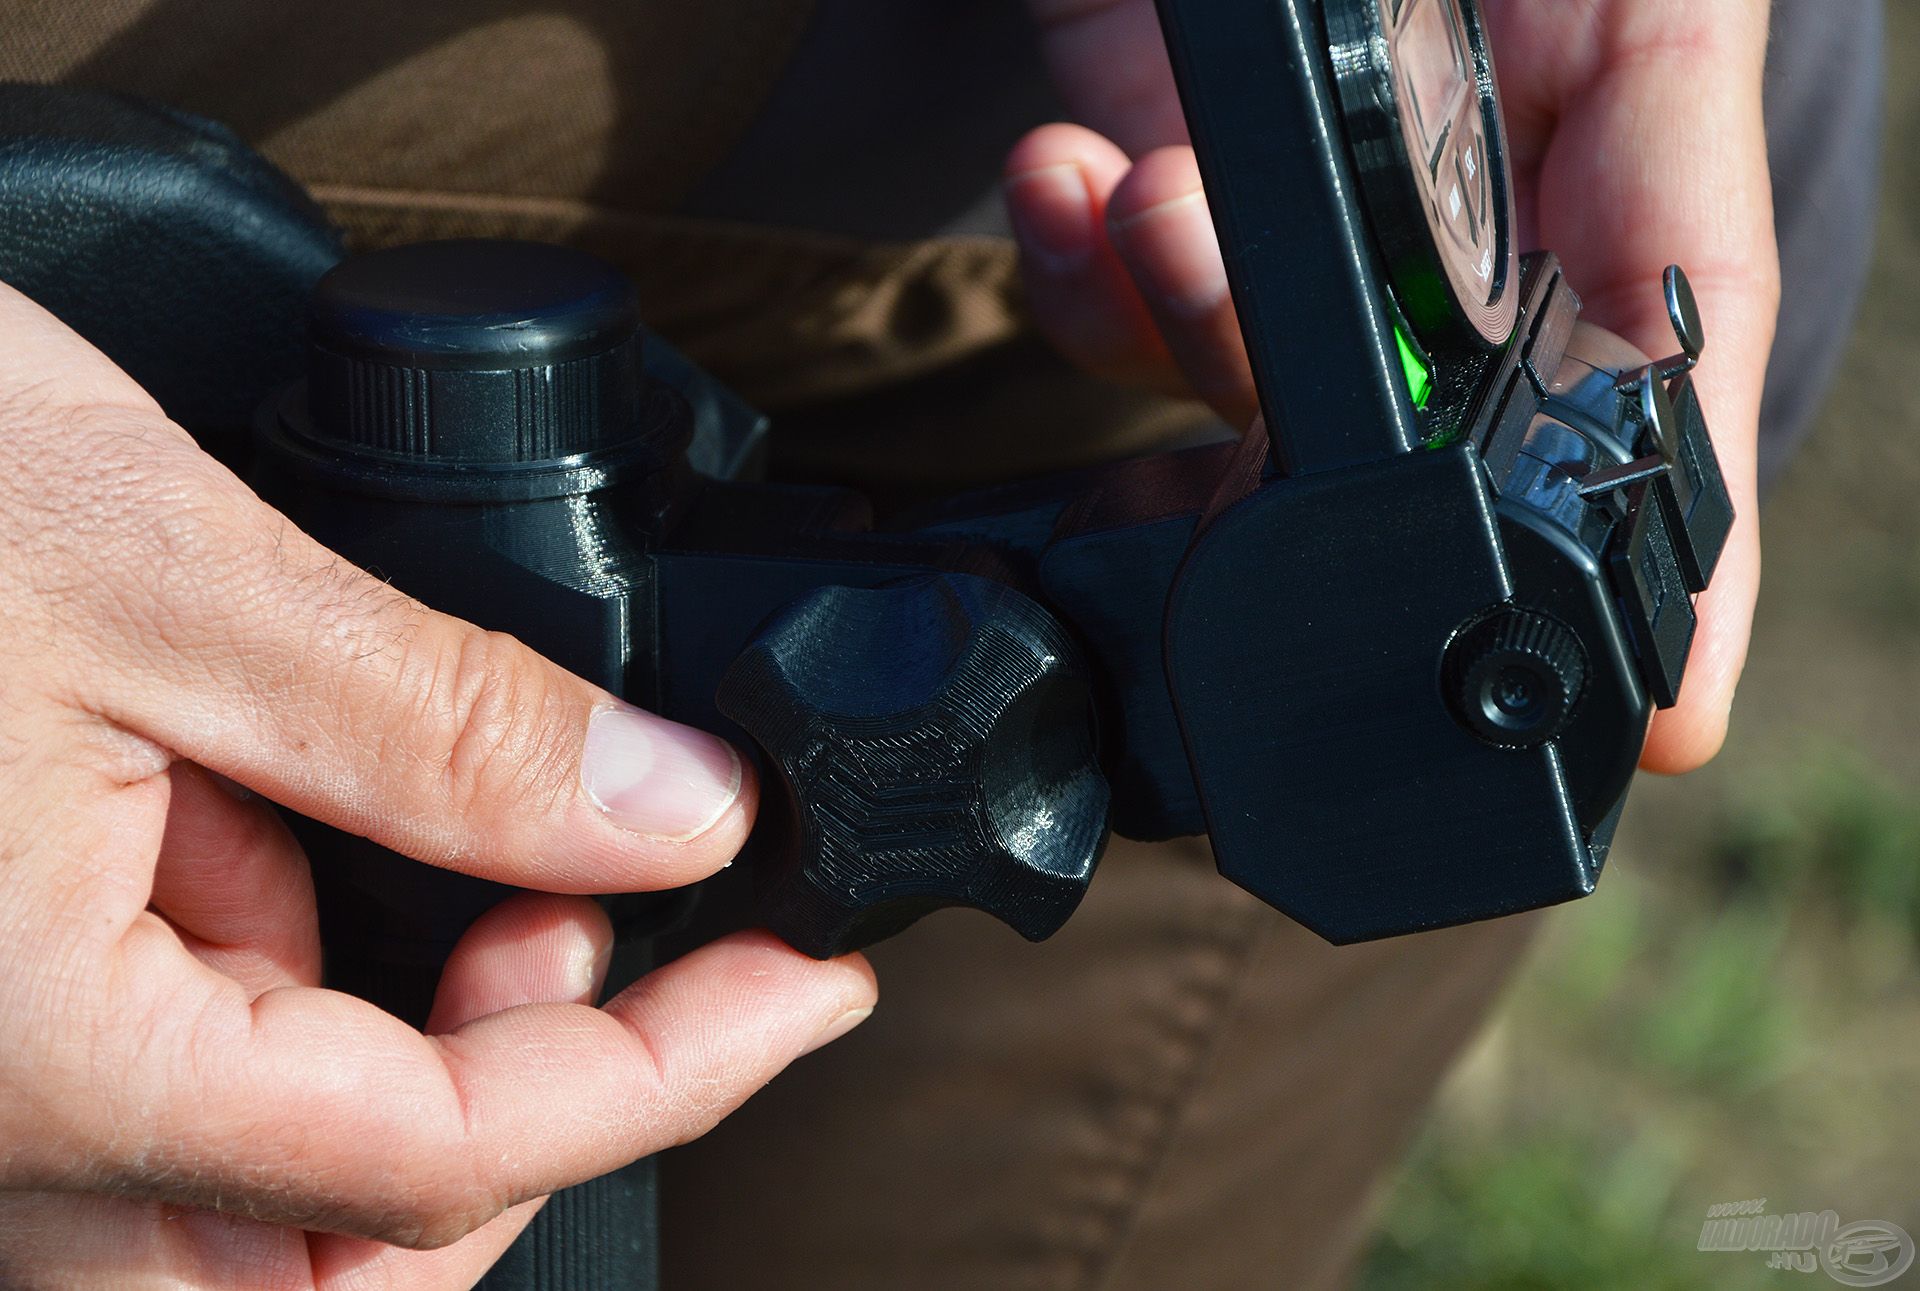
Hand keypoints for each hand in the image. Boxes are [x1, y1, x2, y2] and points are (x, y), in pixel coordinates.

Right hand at [0, 282, 876, 1287]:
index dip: (669, 1074)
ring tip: (469, 872)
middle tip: (594, 925)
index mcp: (39, 1067)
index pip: (435, 1161)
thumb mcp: (165, 576)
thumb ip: (438, 726)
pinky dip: (310, 988)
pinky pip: (191, 1080)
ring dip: (420, 1063)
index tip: (801, 977)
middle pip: (343, 1257)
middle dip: (522, 1113)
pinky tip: (304, 831)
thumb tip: (677, 812)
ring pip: (266, 1196)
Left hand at [1008, 0, 1778, 772]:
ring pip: (1263, 380)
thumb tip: (1639, 325)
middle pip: (1439, 406)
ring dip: (1185, 330)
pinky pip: (1123, 300)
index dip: (1684, 545)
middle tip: (1236, 310)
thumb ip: (1640, 99)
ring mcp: (1302, 187)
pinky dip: (1077, 280)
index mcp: (1617, 89)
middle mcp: (1467, 170)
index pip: (1675, 346)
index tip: (1668, 711)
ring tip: (1146, 194)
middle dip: (1323, 418)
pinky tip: (1063, 181)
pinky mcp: (1161, 161)